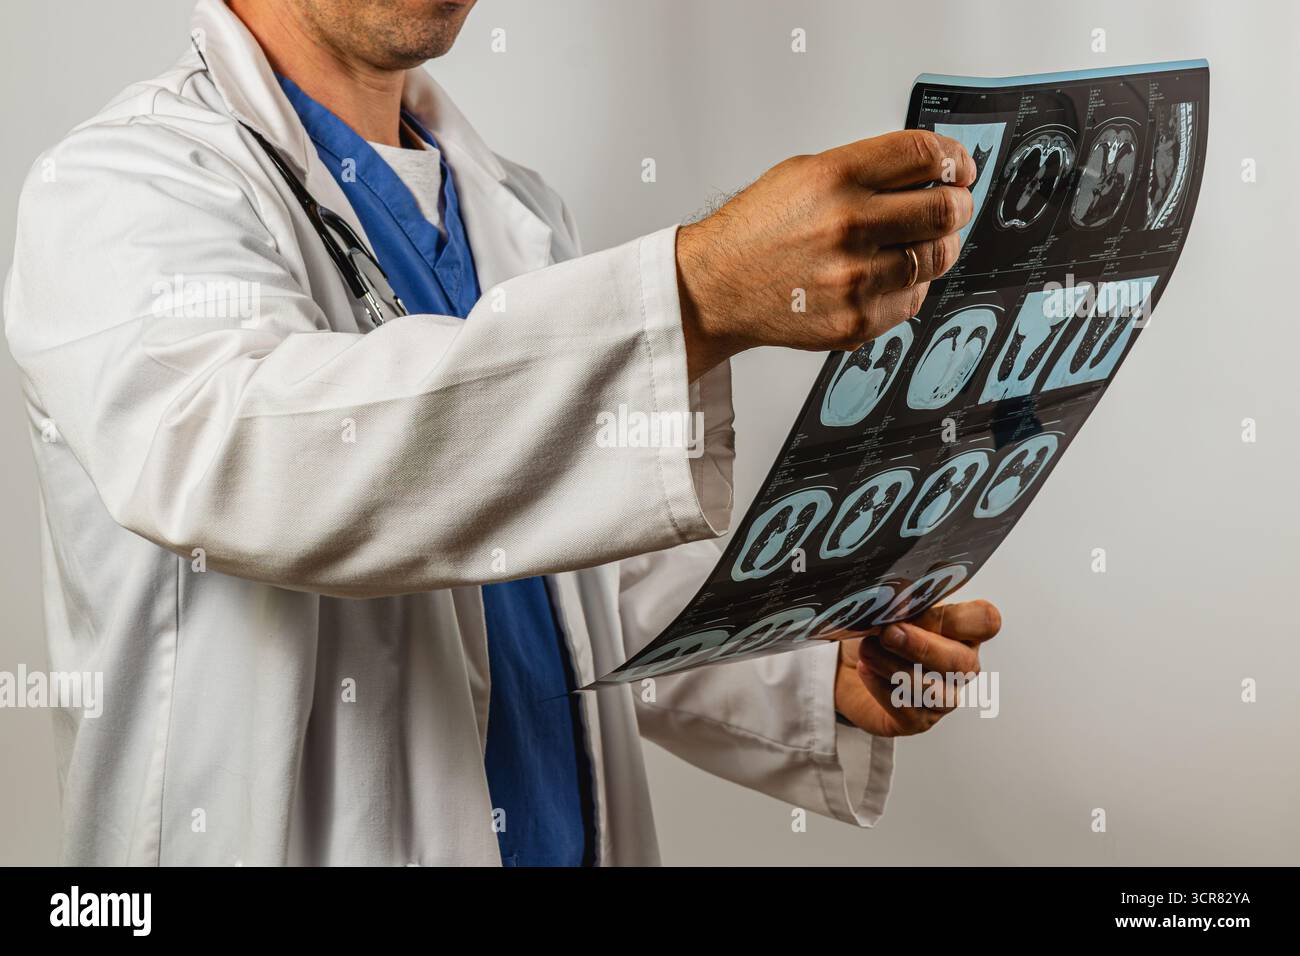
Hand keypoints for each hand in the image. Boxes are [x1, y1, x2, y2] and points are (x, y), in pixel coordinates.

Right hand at [676, 129, 976, 379]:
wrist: (716, 287)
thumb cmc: (758, 230)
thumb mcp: (803, 174)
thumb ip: (866, 169)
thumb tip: (929, 171)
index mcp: (836, 178)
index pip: (925, 156)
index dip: (954, 159)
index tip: (960, 167)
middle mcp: (848, 226)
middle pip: (944, 207)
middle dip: (958, 203)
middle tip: (953, 204)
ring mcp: (854, 278)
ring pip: (937, 257)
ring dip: (938, 246)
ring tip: (919, 242)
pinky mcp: (857, 320)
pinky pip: (913, 298)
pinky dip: (909, 285)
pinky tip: (885, 275)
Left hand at [833, 600, 1000, 737]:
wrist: (846, 666)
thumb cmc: (876, 634)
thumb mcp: (890, 608)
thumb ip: (903, 600)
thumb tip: (903, 596)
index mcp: (962, 631)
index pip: (985, 621)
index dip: (959, 617)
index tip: (920, 609)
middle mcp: (960, 665)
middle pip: (962, 662)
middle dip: (922, 647)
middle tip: (888, 633)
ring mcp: (943, 696)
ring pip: (935, 692)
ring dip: (895, 668)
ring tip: (867, 650)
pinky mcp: (918, 720)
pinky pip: (907, 710)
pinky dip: (882, 689)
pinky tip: (867, 671)